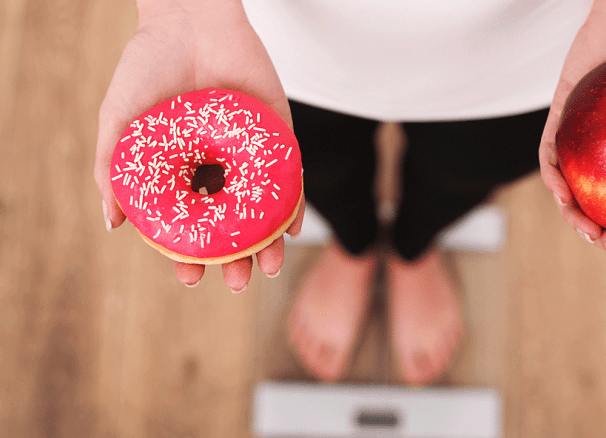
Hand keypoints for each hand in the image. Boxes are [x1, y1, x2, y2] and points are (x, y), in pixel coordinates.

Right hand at [94, 0, 303, 290]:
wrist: (188, 21)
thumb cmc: (147, 69)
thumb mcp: (120, 121)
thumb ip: (112, 170)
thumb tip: (113, 224)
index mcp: (183, 173)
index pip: (190, 225)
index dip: (190, 255)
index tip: (189, 278)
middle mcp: (218, 170)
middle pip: (231, 226)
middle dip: (234, 260)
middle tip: (237, 282)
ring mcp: (249, 156)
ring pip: (262, 210)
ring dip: (266, 243)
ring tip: (265, 268)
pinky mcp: (278, 137)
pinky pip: (290, 177)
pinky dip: (292, 205)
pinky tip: (289, 231)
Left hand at [539, 0, 605, 253]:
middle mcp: (605, 157)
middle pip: (596, 209)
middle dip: (603, 237)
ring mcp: (580, 141)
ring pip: (569, 191)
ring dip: (574, 217)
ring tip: (590, 231)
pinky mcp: (558, 119)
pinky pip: (549, 154)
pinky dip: (553, 176)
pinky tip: (563, 191)